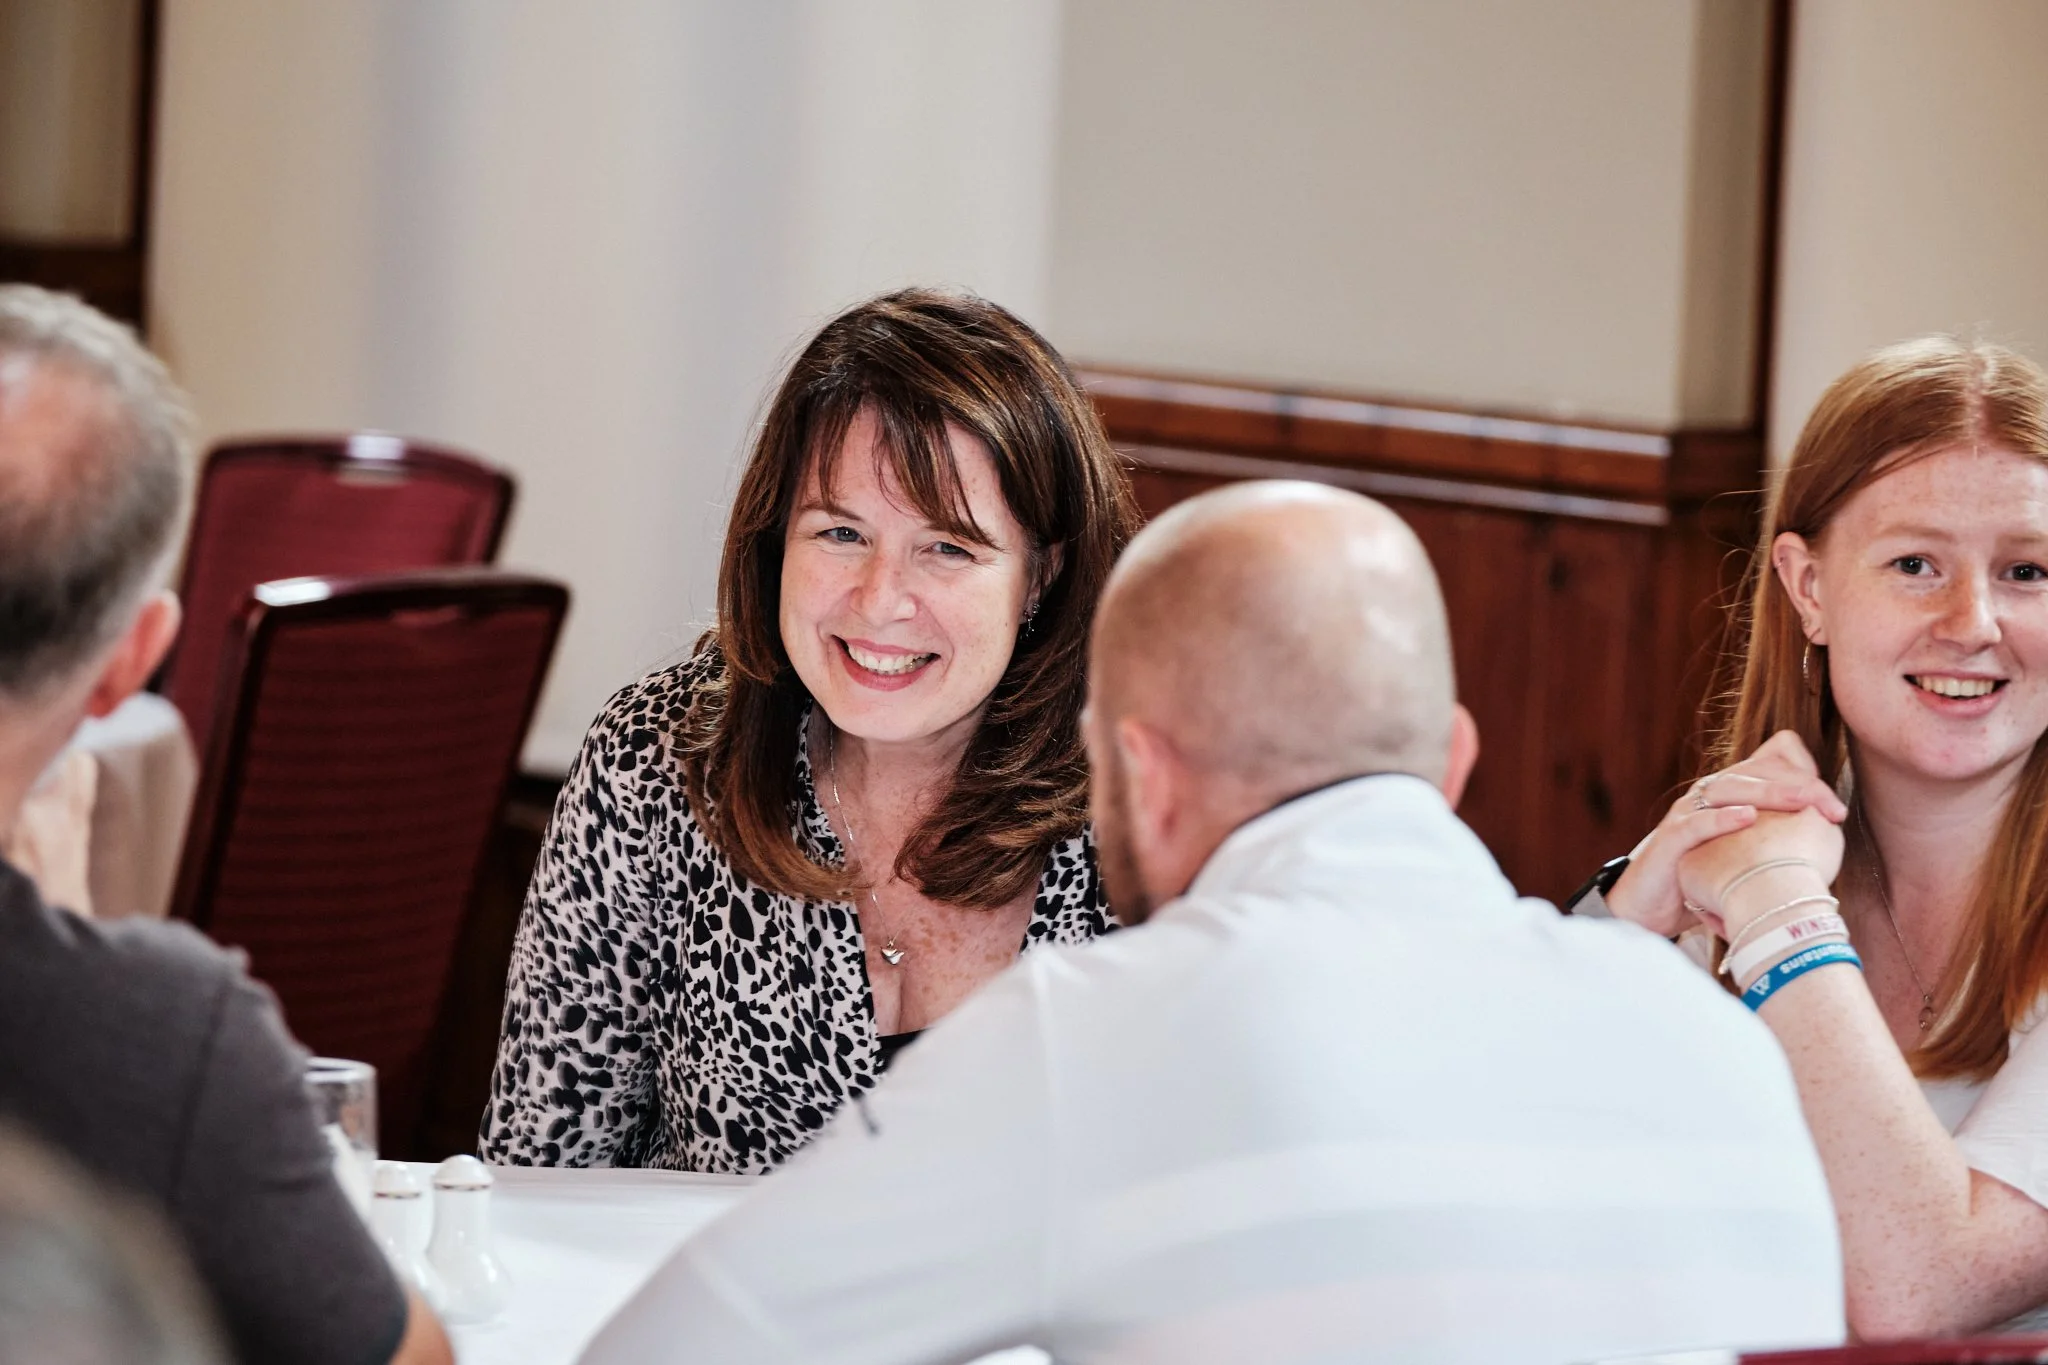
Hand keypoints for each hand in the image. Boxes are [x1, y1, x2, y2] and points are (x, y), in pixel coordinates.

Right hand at [1603, 731, 1846, 936]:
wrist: (1651, 907)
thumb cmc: (1704, 879)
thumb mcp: (1742, 855)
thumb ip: (1775, 840)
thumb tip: (1824, 842)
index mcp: (1728, 797)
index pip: (1766, 768)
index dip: (1803, 778)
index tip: (1835, 808)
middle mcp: (1707, 798)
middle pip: (1753, 773)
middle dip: (1795, 785)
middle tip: (1829, 805)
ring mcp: (1686, 815)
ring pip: (1727, 790)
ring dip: (1767, 792)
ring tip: (1801, 799)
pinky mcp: (1669, 840)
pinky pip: (1695, 823)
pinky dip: (1721, 818)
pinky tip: (1748, 817)